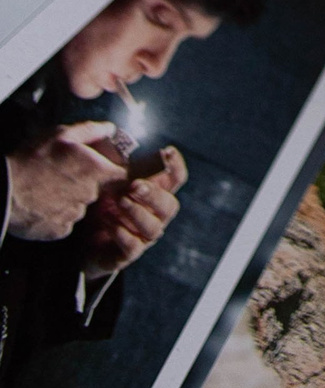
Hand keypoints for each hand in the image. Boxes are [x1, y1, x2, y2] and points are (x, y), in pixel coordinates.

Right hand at [5, 124, 122, 240]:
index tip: (105, 168)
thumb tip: (110, 128)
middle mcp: (90, 196)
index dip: (116, 171)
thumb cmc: (33, 159)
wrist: (4, 191)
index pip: (122, 176)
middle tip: (65, 175)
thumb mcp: (61, 135)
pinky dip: (58, 214)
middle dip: (87, 183)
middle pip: (98, 191)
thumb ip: (91, 131)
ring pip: (80, 206)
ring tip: (49, 188)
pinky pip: (65, 222)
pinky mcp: (58, 231)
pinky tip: (43, 204)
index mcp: (96, 172)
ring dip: (71, 199)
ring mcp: (74, 216)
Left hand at [82, 148, 185, 278]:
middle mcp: (156, 215)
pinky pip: (132, 247)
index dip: (175, 165)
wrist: (84, 244)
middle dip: (153, 193)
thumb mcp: (110, 182)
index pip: (176, 179)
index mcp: (156, 193)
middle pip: (169, 204)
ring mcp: (144, 237)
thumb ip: (117, 164)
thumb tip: (110, 132)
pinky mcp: (127, 255)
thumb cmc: (103, 204)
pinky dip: (122, 234)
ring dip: (136, 212)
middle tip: (133, 185)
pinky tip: (109, 224)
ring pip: (153, 227)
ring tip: (119, 202)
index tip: (166, 152)